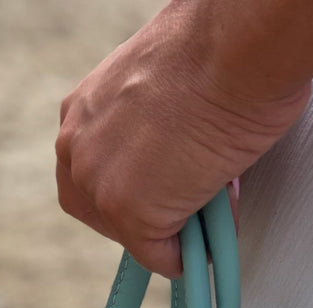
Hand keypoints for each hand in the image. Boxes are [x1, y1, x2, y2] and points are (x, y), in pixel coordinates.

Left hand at [55, 2, 311, 275]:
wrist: (235, 47)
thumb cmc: (214, 48)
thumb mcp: (154, 83)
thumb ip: (143, 122)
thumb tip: (169, 155)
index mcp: (80, 112)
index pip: (88, 171)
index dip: (126, 186)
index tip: (154, 191)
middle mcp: (76, 151)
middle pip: (97, 209)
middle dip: (137, 214)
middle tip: (179, 209)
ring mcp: (99, 186)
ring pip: (127, 233)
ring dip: (165, 230)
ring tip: (205, 212)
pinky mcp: (130, 216)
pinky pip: (158, 255)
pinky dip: (185, 254)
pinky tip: (208, 238)